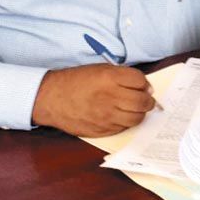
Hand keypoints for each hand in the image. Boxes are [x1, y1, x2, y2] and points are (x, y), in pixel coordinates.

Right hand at [31, 64, 153, 136]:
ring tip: (134, 108)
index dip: (145, 83)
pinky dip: (126, 122)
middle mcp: (110, 97)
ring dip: (139, 113)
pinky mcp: (102, 130)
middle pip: (143, 102)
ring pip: (136, 118)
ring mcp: (107, 116)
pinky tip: (120, 115)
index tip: (144, 86)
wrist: (52, 98)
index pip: (140, 81)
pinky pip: (123, 128)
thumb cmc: (76, 81)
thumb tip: (144, 86)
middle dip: (148, 100)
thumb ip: (122, 75)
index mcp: (110, 78)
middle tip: (146, 99)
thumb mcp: (99, 69)